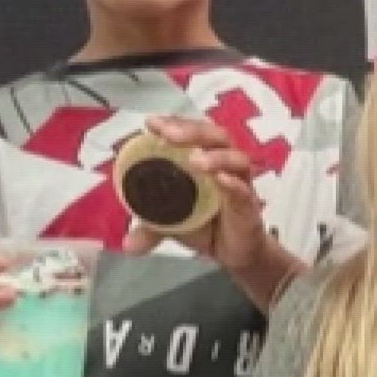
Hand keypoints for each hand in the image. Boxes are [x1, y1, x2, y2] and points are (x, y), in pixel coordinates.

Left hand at [123, 116, 272, 270]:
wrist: (234, 253)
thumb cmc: (206, 225)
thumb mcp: (170, 224)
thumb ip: (149, 229)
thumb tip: (127, 245)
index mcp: (203, 160)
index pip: (192, 133)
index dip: (174, 124)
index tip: (151, 123)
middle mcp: (224, 165)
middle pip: (215, 136)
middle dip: (192, 131)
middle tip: (168, 134)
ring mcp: (240, 183)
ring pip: (236, 159)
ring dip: (216, 156)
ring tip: (195, 160)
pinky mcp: (249, 206)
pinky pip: (243, 190)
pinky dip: (232, 183)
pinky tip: (220, 179)